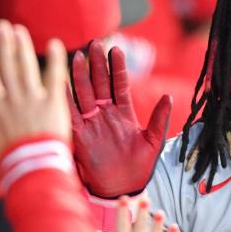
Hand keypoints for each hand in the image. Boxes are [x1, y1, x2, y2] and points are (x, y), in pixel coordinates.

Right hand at [0, 20, 70, 164]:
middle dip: (4, 44)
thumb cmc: (8, 162)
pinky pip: (55, 76)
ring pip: (26, 67)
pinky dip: (57, 60)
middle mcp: (13, 98)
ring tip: (20, 30)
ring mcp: (34, 98)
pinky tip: (56, 43)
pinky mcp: (54, 102)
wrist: (34, 168)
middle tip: (2, 26)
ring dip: (23, 47)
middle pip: (7, 66)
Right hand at [68, 41, 171, 197]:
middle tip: (95, 43)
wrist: (121, 188)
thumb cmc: (139, 167)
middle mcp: (105, 114)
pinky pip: (71, 114)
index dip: (118, 67)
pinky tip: (60, 83)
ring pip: (84, 94)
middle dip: (97, 64)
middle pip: (99, 83)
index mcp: (124, 113)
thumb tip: (170, 96)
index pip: (119, 84)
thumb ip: (159, 118)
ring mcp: (91, 122)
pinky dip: (65, 100)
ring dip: (81, 76)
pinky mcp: (79, 135)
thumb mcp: (153, 141)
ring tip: (79, 56)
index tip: (117, 49)